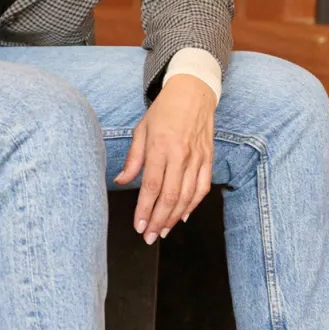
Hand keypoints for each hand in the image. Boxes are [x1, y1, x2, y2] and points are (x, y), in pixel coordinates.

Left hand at [113, 74, 214, 241]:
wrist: (193, 92)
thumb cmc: (164, 110)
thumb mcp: (141, 130)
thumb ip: (133, 159)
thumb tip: (120, 180)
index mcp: (159, 147)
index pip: (151, 186)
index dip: (144, 210)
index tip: (138, 226)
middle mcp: (179, 154)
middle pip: (169, 197)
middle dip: (158, 221)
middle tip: (149, 237)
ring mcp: (196, 158)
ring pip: (186, 197)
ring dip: (173, 218)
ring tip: (162, 231)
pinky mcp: (208, 159)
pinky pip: (202, 188)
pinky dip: (193, 205)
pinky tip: (182, 216)